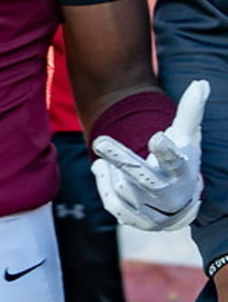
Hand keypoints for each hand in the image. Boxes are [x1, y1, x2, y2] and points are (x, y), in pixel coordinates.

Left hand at [92, 80, 207, 230]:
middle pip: (142, 176)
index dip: (167, 151)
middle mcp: (167, 192)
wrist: (178, 203)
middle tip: (99, 140)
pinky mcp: (134, 219)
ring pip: (121, 187)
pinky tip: (105, 171)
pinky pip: (111, 201)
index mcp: (181, 170)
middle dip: (121, 159)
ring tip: (111, 160)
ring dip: (112, 170)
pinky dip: (104, 183)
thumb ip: (190, 112)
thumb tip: (201, 82)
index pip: (176, 161)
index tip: (158, 138)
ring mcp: (150, 208)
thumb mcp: (187, 139)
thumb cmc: (181, 162)